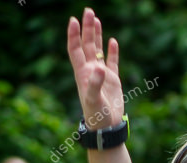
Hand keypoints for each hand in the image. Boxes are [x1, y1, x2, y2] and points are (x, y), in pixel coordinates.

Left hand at [67, 8, 122, 129]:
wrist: (106, 128)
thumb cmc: (97, 115)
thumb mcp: (93, 100)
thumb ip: (95, 83)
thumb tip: (99, 67)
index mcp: (82, 73)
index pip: (75, 49)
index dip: (74, 35)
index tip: (74, 20)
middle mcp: (90, 71)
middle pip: (86, 45)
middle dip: (87, 28)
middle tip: (88, 11)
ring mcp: (101, 75)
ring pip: (97, 50)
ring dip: (96, 35)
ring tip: (96, 19)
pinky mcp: (112, 80)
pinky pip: (112, 62)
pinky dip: (112, 51)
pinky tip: (112, 41)